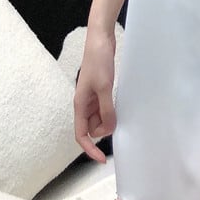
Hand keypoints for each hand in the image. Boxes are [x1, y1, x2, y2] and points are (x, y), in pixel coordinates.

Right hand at [73, 27, 116, 162]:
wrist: (100, 40)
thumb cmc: (99, 61)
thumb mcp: (104, 88)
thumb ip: (106, 110)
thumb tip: (108, 130)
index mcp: (79, 105)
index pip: (81, 135)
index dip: (90, 149)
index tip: (102, 159)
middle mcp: (84, 104)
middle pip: (93, 128)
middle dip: (104, 128)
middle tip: (117, 116)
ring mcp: (92, 97)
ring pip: (100, 118)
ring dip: (110, 118)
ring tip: (119, 105)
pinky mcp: (100, 90)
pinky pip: (105, 108)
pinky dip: (112, 109)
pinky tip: (119, 103)